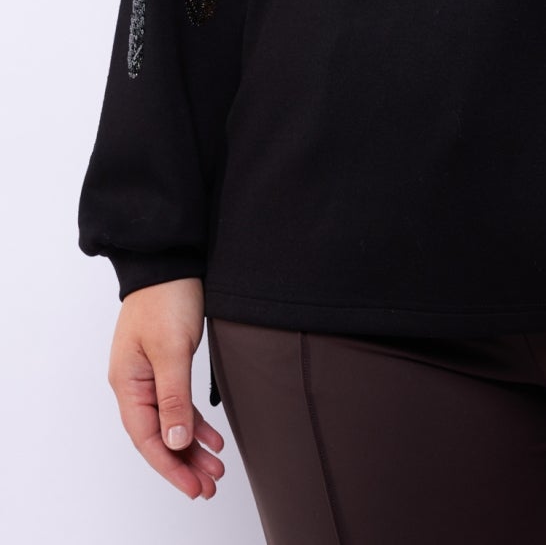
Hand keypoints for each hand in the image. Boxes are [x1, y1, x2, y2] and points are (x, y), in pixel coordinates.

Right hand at [108, 277, 225, 499]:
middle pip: (158, 435)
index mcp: (128, 383)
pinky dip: (194, 422)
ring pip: (171, 422)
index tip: (193, 487)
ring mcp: (150, 374)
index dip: (170, 465)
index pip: (146, 437)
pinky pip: (178, 404)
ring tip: (216, 468)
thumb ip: (173, 397)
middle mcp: (134, 384)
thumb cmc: (166, 298)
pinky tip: (212, 438)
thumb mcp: (172, 349)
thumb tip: (175, 440)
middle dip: (183, 463)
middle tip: (210, 486)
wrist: (171, 259)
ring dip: (192, 446)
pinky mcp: (166, 364)